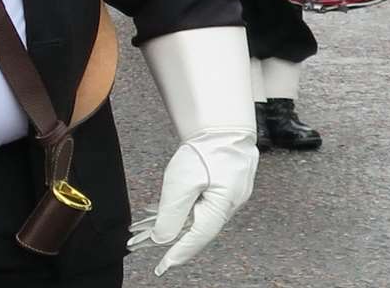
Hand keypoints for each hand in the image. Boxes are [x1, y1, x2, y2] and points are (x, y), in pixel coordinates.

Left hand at [132, 28, 256, 275]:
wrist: (225, 123)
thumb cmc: (205, 149)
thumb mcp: (182, 181)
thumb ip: (173, 212)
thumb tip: (163, 238)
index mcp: (221, 207)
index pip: (197, 238)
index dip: (179, 253)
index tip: (163, 266)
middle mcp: (230, 205)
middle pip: (201, 229)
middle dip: (178, 241)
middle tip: (157, 252)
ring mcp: (232, 195)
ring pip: (203, 216)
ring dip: (182, 225)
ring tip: (158, 232)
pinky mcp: (228, 185)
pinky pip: (206, 204)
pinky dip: (190, 211)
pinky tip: (177, 211)